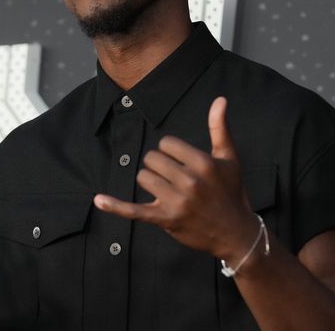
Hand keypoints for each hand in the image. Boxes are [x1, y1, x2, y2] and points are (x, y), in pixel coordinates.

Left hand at [94, 97, 259, 261]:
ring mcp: (176, 202)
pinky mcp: (165, 219)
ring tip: (168, 189)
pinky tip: (98, 200)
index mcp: (203, 164)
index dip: (172, 151)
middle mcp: (190, 182)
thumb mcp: (229, 158)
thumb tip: (220, 99)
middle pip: (152, 159)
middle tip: (175, 177)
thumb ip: (219, 127)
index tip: (183, 162)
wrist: (236, 233)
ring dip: (151, 181)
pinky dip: (115, 206)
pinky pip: (134, 210)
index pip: (166, 144)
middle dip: (160, 165)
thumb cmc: (231, 191)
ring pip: (143, 177)